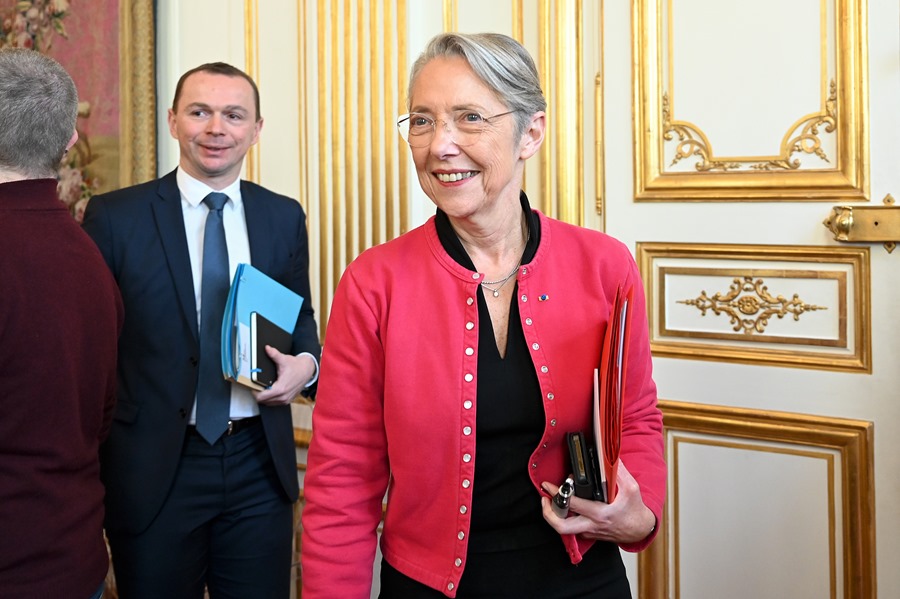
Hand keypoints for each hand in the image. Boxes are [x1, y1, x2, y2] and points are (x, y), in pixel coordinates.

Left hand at [253, 347, 315, 405]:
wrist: (308, 370)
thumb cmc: (297, 366)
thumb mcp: (284, 359)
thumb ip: (274, 354)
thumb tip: (267, 348)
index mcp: (281, 388)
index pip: (261, 397)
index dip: (254, 392)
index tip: (252, 386)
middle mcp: (283, 396)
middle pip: (263, 401)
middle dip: (258, 394)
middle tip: (255, 385)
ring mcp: (286, 400)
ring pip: (268, 403)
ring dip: (264, 397)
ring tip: (262, 388)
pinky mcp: (287, 400)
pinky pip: (274, 403)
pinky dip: (270, 399)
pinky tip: (269, 391)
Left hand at [540, 460, 655, 543]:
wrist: (640, 530)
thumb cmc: (635, 511)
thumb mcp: (632, 489)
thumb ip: (620, 473)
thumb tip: (610, 458)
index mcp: (600, 514)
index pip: (572, 504)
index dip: (558, 493)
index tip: (548, 485)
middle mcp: (591, 525)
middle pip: (561, 526)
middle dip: (547, 514)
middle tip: (544, 499)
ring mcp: (589, 532)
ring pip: (564, 529)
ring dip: (555, 515)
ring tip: (551, 501)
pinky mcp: (589, 535)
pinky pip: (573, 528)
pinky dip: (566, 517)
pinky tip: (566, 506)